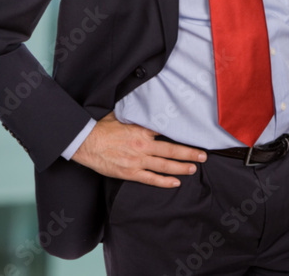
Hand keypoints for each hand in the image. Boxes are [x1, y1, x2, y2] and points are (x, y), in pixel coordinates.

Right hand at [71, 111, 205, 187]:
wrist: (84, 142)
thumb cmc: (101, 128)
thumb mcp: (121, 115)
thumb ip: (136, 114)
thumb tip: (145, 105)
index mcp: (142, 130)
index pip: (167, 132)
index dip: (182, 135)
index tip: (195, 136)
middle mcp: (143, 146)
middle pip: (172, 150)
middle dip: (190, 153)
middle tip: (203, 155)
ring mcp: (137, 161)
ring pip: (165, 166)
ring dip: (181, 167)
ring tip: (194, 168)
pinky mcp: (129, 173)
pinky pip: (150, 179)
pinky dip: (164, 181)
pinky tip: (175, 182)